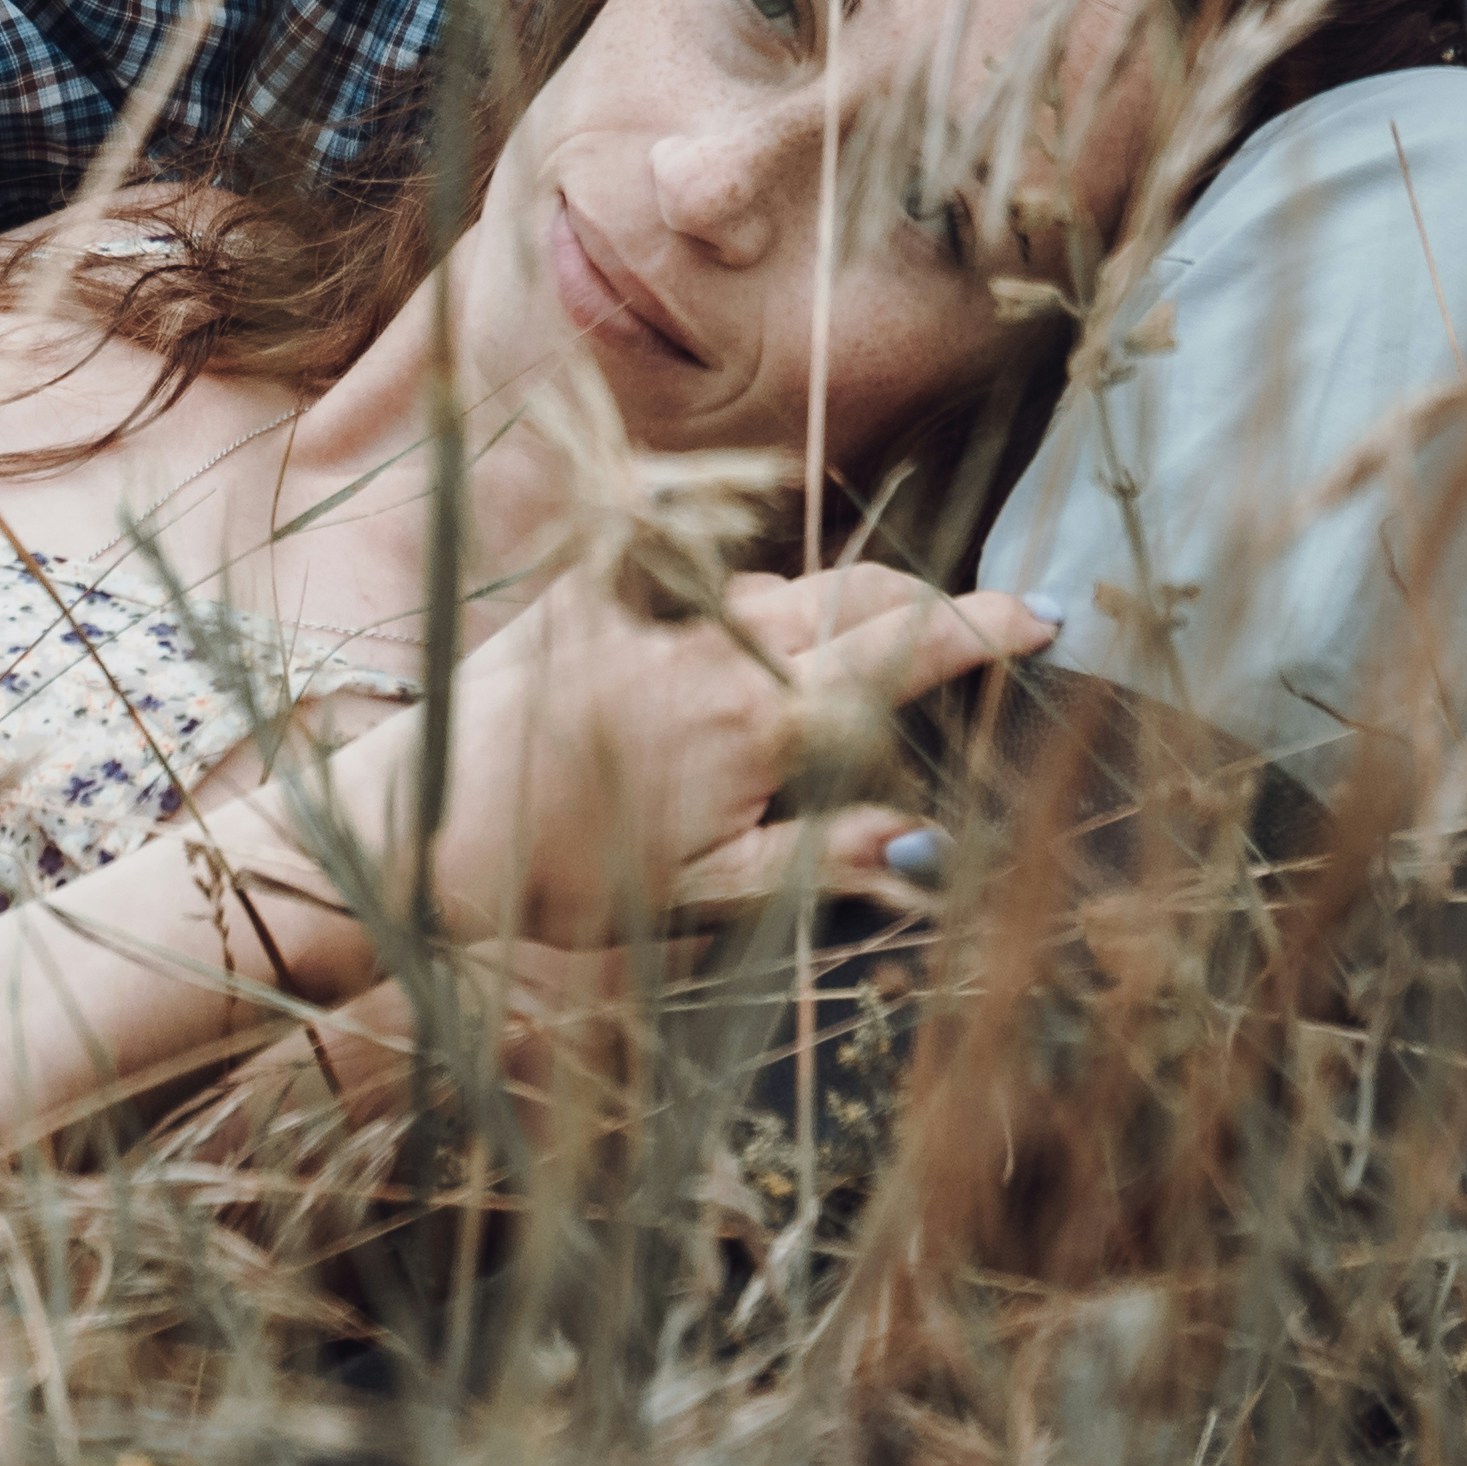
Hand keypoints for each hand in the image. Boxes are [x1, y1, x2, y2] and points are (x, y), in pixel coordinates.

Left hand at [327, 562, 1049, 949]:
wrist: (424, 827)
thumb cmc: (569, 879)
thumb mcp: (708, 896)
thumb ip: (827, 859)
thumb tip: (931, 842)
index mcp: (758, 725)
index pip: (898, 656)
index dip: (978, 630)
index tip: (1042, 613)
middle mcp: (717, 647)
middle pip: (859, 594)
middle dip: (928, 599)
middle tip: (975, 617)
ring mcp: (653, 608)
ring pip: (783, 585)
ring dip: (833, 607)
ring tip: (853, 652)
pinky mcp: (591, 587)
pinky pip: (694, 569)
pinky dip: (736, 592)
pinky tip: (737, 627)